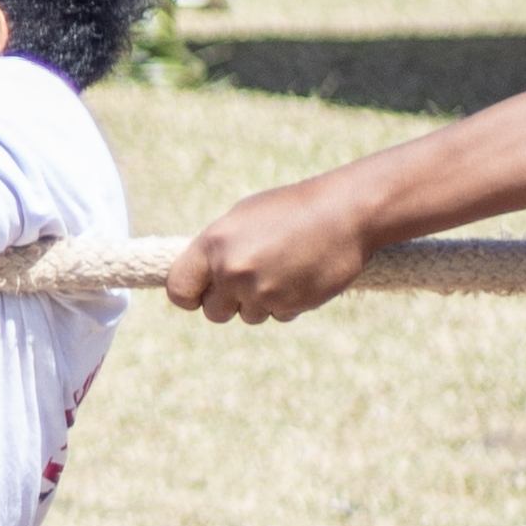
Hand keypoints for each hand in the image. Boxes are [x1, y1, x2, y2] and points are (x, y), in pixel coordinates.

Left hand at [162, 176, 377, 323]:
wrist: (346, 213)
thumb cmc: (292, 209)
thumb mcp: (243, 219)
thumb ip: (216, 251)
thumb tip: (198, 278)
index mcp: (213, 244)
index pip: (178, 290)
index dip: (188, 296)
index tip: (199, 295)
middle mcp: (232, 271)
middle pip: (213, 312)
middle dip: (227, 303)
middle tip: (247, 282)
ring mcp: (260, 292)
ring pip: (247, 316)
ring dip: (260, 302)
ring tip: (282, 269)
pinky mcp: (288, 305)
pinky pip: (277, 315)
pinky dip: (285, 303)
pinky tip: (300, 275)